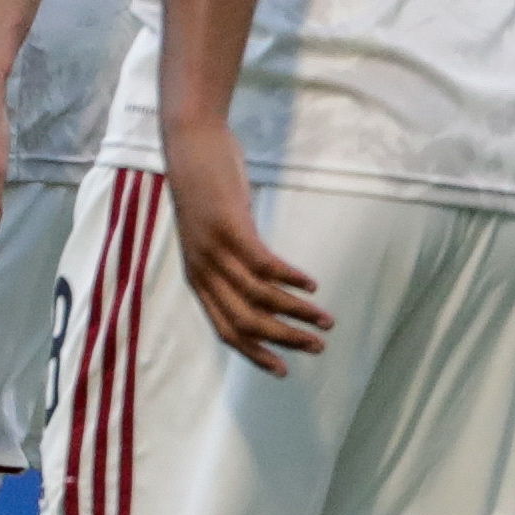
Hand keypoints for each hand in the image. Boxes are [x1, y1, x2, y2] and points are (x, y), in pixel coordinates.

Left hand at [165, 120, 329, 374]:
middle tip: (317, 348)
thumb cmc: (205, 188)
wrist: (189, 145)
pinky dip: (290, 279)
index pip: (226, 330)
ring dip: (295, 313)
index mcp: (198, 278)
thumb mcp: (212, 232)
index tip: (284, 369)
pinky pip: (264, 264)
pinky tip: (312, 285)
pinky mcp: (230, 227)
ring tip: (325, 319)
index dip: (255, 354)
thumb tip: (258, 281)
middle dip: (284, 340)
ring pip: (259, 298)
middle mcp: (203, 271)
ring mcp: (215, 250)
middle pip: (246, 322)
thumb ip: (229, 259)